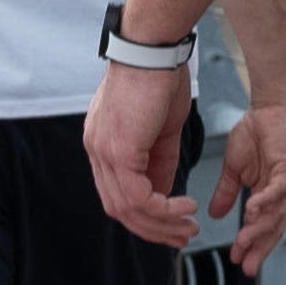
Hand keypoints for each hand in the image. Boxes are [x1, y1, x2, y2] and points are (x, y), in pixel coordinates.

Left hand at [84, 58, 198, 244]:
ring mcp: (104, 152)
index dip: (144, 215)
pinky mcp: (118, 150)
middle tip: (182, 235)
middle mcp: (98, 151)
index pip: (117, 193)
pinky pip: (138, 195)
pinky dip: (162, 209)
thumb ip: (160, 160)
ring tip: (188, 226)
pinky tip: (184, 207)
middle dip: (153, 228)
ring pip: (128, 208)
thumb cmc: (159, 77)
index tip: (171, 223)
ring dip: (161, 224)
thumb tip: (165, 189)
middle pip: (119, 208)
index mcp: (103, 145)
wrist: (153, 49)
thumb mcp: (162, 128)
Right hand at [210, 98, 285, 275]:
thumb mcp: (233, 170)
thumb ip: (226, 193)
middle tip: (247, 266)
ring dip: (258, 228)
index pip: (260, 226)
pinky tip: (252, 210)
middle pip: (272, 227)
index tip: (237, 260)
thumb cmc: (254, 133)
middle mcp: (279, 192)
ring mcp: (285, 181)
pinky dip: (266, 200)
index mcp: (266, 194)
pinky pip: (277, 188)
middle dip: (259, 248)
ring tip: (243, 241)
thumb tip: (213, 214)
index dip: (251, 245)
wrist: (267, 108)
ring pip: (275, 213)